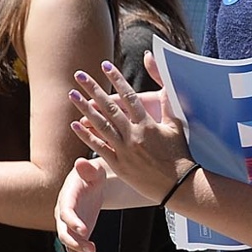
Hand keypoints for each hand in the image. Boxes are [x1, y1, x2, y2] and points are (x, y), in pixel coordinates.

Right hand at [55, 157, 110, 251]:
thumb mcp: (93, 172)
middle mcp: (63, 213)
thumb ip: (88, 170)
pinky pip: (76, 251)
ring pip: (69, 243)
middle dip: (74, 241)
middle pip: (63, 231)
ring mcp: (68, 226)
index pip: (66, 211)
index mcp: (66, 198)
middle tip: (90, 248)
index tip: (84, 230)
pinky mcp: (76, 234)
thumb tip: (81, 162)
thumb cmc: (92, 176)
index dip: (72, 221)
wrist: (90, 185)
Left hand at [67, 58, 189, 203]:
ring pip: (101, 126)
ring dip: (84, 109)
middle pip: (110, 108)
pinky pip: (99, 148)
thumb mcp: (176, 123)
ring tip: (71, 95)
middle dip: (93, 89)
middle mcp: (134, 135)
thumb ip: (167, 100)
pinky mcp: (118, 165)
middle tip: (79, 75)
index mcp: (148, 124)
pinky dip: (86, 136)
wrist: (178, 185)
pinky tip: (74, 125)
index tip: (105, 65)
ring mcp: (125, 150)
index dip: (117, 79)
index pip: (129, 96)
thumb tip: (166, 81)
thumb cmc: (179, 153)